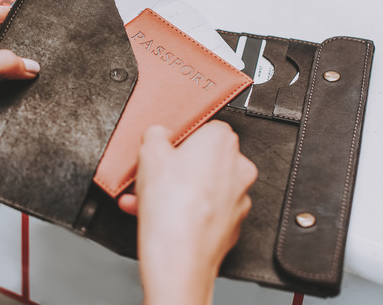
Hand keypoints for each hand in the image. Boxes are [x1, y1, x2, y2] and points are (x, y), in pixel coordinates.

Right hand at [120, 122, 256, 304]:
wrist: (180, 254)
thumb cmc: (171, 204)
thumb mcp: (148, 152)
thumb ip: (155, 135)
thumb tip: (158, 135)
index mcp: (222, 141)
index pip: (205, 128)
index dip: (180, 139)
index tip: (163, 149)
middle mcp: (238, 168)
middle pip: (203, 161)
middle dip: (174, 169)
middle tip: (151, 176)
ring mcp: (238, 199)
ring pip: (202, 189)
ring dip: (175, 192)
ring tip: (144, 202)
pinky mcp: (231, 225)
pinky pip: (205, 212)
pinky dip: (185, 213)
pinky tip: (159, 218)